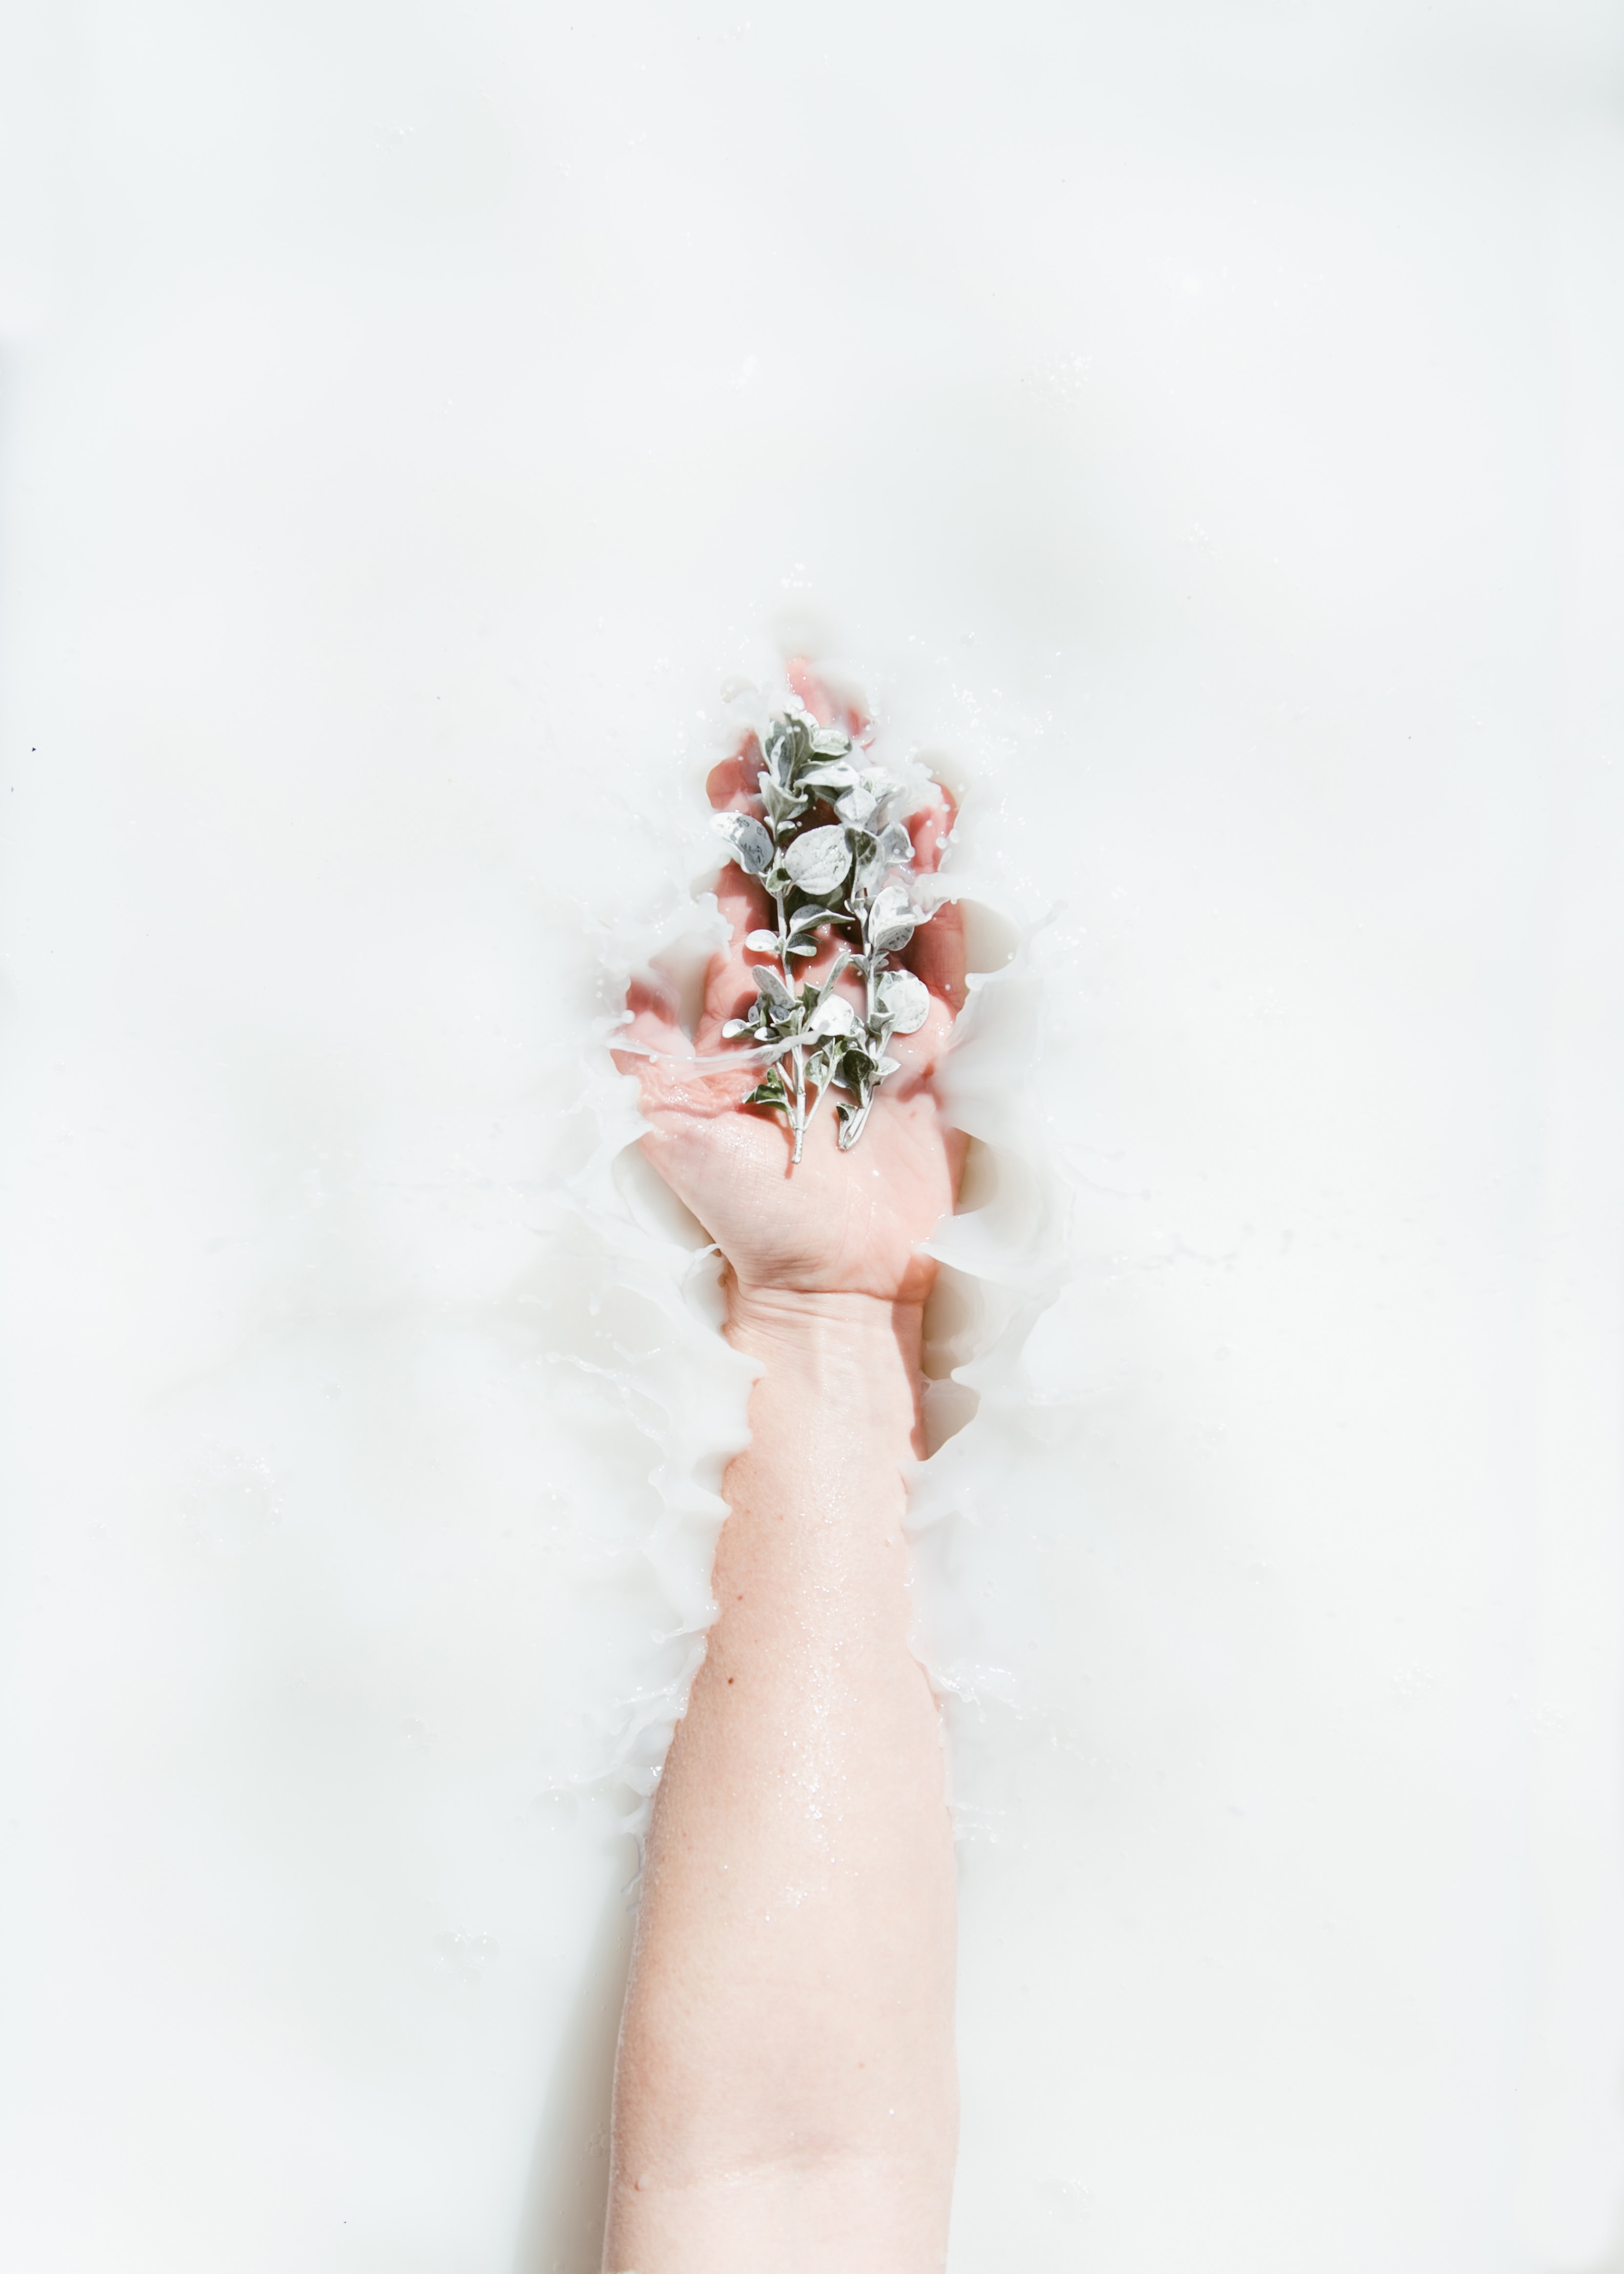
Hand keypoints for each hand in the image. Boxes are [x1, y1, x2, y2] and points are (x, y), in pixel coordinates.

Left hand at [615, 662, 967, 1307]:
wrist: (830, 1287)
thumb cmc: (742, 1214)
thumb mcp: (671, 1124)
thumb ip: (646, 1041)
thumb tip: (617, 956)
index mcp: (737, 999)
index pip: (737, 875)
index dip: (738, 803)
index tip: (737, 727)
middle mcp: (803, 993)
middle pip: (812, 862)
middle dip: (815, 779)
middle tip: (819, 688)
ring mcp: (870, 1015)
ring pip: (878, 892)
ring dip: (882, 817)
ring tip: (888, 739)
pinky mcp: (927, 1048)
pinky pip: (939, 956)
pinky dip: (940, 894)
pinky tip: (940, 829)